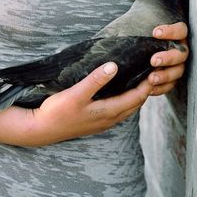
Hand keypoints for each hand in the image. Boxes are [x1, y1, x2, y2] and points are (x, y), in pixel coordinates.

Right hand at [18, 62, 152, 146]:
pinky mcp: (95, 122)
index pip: (136, 98)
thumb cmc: (57, 112)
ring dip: (136, 96)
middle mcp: (109, 120)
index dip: (147, 84)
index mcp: (108, 112)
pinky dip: (125, 101)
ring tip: (140, 80)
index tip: (155, 70)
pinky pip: (118, 111)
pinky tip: (120, 92)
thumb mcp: (76, 93)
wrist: (41, 130)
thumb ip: (95, 80)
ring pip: (127, 109)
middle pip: (135, 105)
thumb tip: (114, 66)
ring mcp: (102, 123)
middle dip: (146, 90)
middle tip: (153, 73)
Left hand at [148, 0, 188, 95]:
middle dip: (168, 57)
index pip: (180, 30)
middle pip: (182, 55)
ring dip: (165, 76)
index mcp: (180, 31)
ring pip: (177, 73)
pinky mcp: (171, 78)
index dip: (170, 31)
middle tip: (153, 59)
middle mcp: (183, 48)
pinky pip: (169, 86)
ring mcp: (179, 65)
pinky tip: (149, 88)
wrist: (157, 40)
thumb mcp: (163, 7)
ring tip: (150, 77)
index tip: (154, 31)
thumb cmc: (162, 23)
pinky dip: (160, 88)